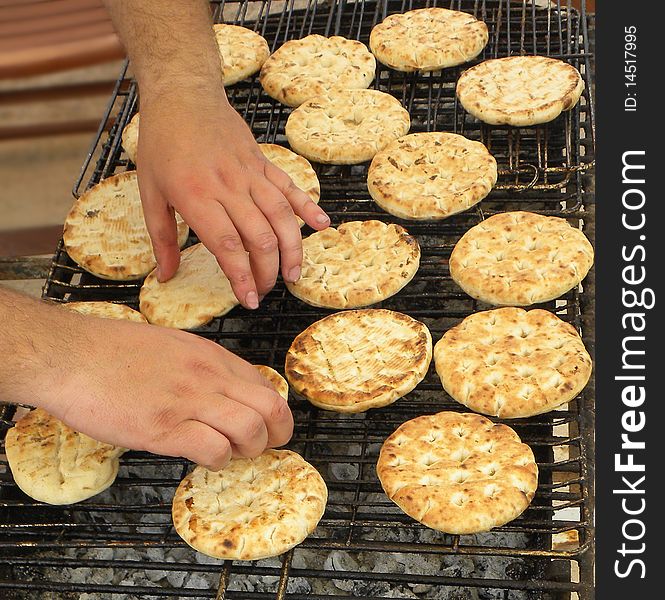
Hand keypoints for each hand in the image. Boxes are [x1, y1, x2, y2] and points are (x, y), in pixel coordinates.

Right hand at [34, 311, 292, 470]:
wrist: (68, 354)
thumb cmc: (112, 350)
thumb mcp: (172, 345)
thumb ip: (202, 366)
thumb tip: (223, 391)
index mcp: (210, 355)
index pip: (265, 384)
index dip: (273, 411)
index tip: (268, 426)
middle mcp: (207, 375)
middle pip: (270, 407)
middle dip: (278, 433)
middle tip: (265, 447)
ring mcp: (188, 401)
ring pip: (250, 429)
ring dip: (250, 449)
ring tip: (232, 454)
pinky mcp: (164, 428)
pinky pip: (214, 450)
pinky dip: (218, 461)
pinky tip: (204, 459)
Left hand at [136, 87, 329, 308]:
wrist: (183, 95)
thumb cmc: (162, 144)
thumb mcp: (150, 192)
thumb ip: (161, 238)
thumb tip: (165, 276)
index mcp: (197, 197)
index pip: (228, 246)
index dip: (242, 277)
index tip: (248, 300)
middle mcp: (229, 187)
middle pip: (260, 237)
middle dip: (267, 271)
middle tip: (265, 290)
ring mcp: (251, 174)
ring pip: (281, 216)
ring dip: (292, 249)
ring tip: (293, 275)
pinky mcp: (263, 163)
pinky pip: (290, 188)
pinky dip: (308, 207)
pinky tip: (321, 227)